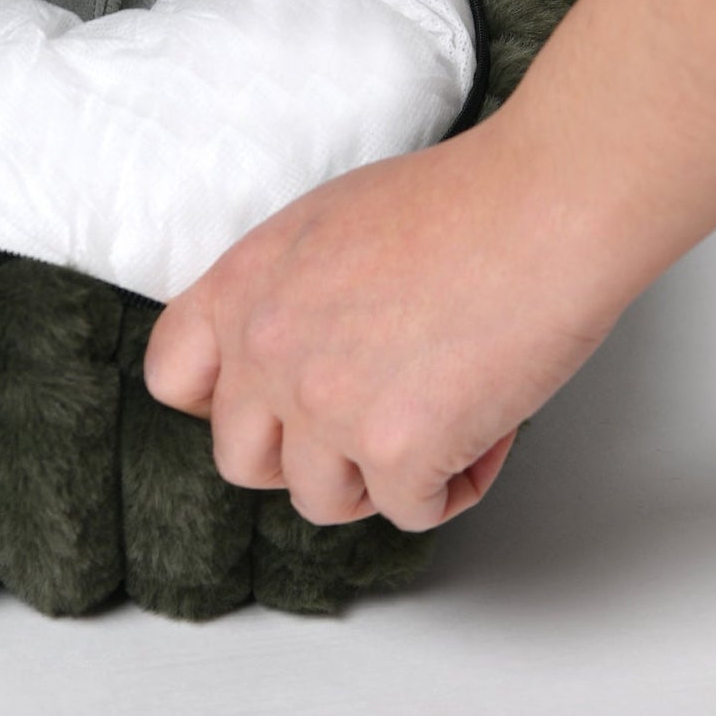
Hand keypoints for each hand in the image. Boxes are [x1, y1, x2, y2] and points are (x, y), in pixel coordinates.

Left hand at [142, 110, 629, 531]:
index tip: (270, 406)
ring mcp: (324, 405)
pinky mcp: (396, 450)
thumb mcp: (324, 227)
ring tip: (437, 420)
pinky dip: (456, 484)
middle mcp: (265, 350)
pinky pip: (411, 512)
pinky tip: (487, 428)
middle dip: (306, 454)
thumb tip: (291, 355)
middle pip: (242, 460)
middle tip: (371, 422)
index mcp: (240, 288)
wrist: (543, 206)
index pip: (172, 377)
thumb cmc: (459, 203)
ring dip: (380, 477)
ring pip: (323, 499)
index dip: (220, 404)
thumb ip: (284, 297)